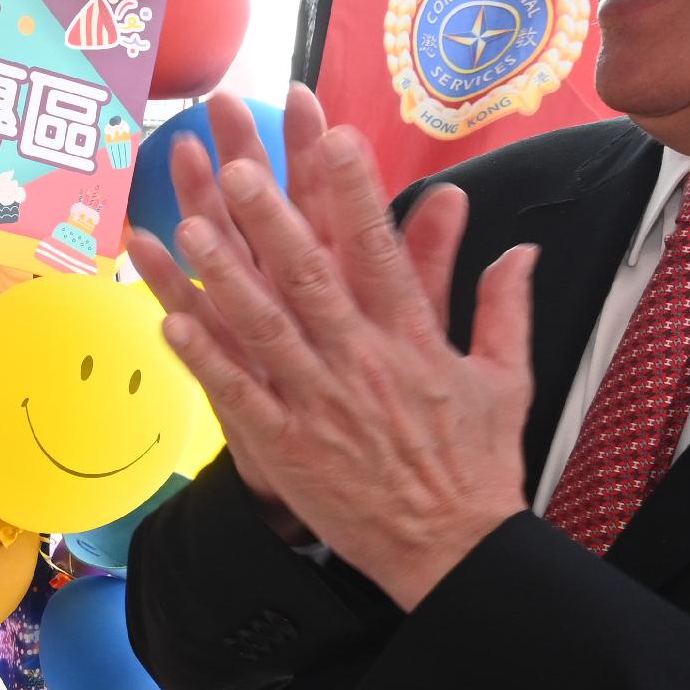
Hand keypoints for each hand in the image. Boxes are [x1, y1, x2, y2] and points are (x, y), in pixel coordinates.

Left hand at [144, 87, 536, 608]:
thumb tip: (520, 247)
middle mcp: (363, 363)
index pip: (381, 252)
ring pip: (265, 330)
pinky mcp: (289, 448)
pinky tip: (170, 321)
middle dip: (273, 220)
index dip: (355, 193)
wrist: (454, 552)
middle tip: (238, 166)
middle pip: (311, 279)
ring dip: (224, 277)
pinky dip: (205, 359)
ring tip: (188, 227)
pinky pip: (239, 396)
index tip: (333, 138)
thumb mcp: (506, 380)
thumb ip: (504, 307)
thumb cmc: (476, 464)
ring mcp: (322, 405)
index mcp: (414, 339)